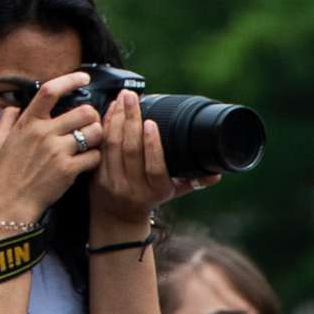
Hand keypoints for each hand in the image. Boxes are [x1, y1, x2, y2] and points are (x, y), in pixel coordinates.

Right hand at [0, 72, 100, 226]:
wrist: (12, 202)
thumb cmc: (6, 173)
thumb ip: (7, 120)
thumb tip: (14, 106)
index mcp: (28, 123)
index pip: (50, 91)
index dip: (70, 80)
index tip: (84, 77)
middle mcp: (43, 133)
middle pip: (84, 111)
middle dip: (92, 116)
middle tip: (89, 124)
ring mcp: (57, 151)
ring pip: (94, 132)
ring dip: (97, 136)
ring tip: (91, 143)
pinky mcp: (68, 169)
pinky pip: (94, 156)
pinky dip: (95, 158)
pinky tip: (87, 162)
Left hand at [92, 90, 213, 225]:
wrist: (118, 216)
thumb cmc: (151, 197)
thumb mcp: (175, 192)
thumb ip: (195, 180)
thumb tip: (217, 173)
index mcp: (157, 191)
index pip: (154, 168)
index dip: (152, 145)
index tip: (152, 122)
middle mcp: (133, 188)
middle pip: (130, 151)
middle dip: (130, 120)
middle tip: (131, 97)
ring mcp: (113, 182)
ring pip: (112, 146)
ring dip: (115, 118)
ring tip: (122, 99)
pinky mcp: (96, 175)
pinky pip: (100, 147)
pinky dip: (104, 126)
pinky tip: (109, 110)